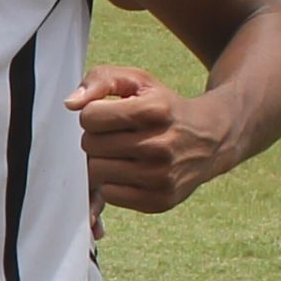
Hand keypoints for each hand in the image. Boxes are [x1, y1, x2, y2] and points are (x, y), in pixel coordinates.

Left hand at [72, 64, 244, 214]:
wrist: (210, 139)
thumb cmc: (164, 108)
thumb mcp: (139, 81)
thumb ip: (100, 79)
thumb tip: (70, 104)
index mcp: (155, 110)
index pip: (90, 117)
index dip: (94, 114)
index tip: (109, 115)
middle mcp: (160, 145)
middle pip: (90, 146)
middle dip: (96, 138)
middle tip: (117, 136)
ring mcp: (161, 177)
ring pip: (97, 172)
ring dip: (102, 161)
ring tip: (122, 153)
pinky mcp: (159, 201)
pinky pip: (110, 195)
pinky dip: (113, 183)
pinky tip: (130, 171)